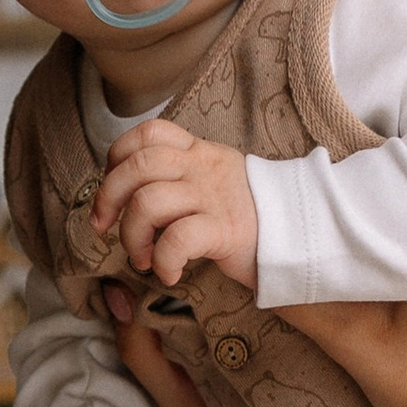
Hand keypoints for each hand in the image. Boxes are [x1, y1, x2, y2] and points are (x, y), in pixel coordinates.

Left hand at [91, 121, 258, 290]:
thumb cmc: (249, 216)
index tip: (114, 188)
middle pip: (138, 165)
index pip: (150, 133)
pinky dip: (163, 261)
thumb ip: (179, 177)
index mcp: (199, 152)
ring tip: (143, 258)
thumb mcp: (214, 180)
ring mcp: (214, 198)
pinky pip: (177, 240)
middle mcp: (203, 168)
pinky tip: (169, 274)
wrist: (301, 235)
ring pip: (149, 202)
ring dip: (132, 236)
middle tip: (105, 228)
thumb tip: (126, 196)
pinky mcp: (226, 231)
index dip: (117, 156)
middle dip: (108, 197)